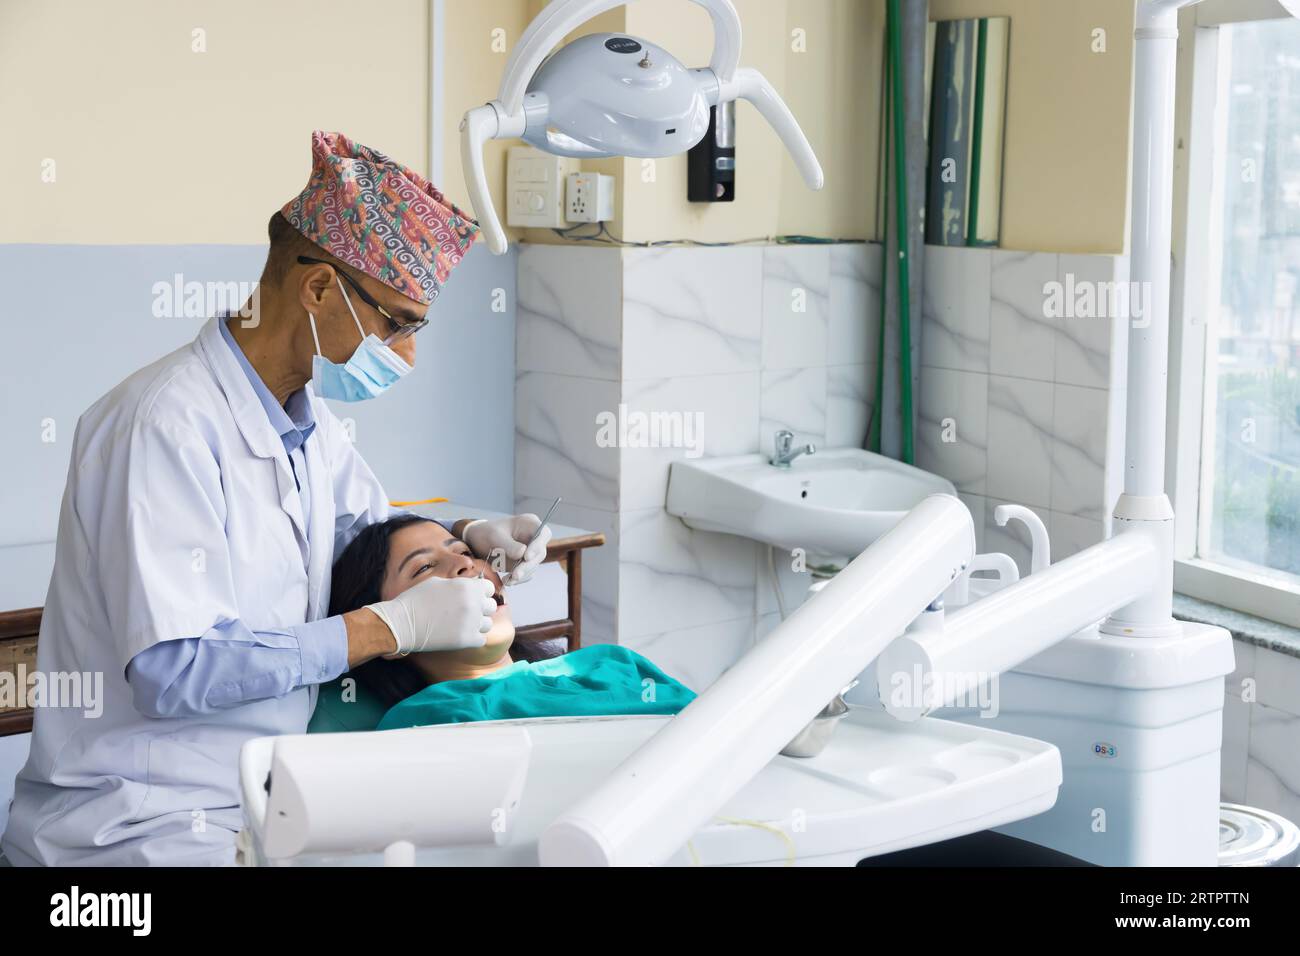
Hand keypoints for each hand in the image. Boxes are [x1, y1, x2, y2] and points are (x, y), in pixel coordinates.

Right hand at [365, 576, 494, 654]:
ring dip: (477, 625)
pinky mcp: (466, 639)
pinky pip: (481, 639)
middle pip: (490, 606)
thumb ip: (459, 584)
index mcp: (466, 586)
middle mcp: (472, 602)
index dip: (481, 593)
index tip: (473, 599)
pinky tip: (459, 636)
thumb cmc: (416, 601)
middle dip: (480, 609)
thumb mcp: (438, 583)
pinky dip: (472, 639)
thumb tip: (471, 585)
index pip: (489, 589)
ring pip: (487, 624)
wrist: (402, 624)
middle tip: (466, 614)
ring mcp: (471, 622)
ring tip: (462, 625)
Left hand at [463, 514, 552, 585]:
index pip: (543, 534)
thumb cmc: (486, 533)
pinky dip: (517, 579)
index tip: (527, 556)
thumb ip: (509, 545)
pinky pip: (526, 574)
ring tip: (508, 580)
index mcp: (529, 524)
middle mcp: (533, 538)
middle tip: (515, 575)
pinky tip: (507, 580)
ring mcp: (530, 552)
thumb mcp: (494, 536)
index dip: (538, 545)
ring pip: (533, 566)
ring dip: (521, 575)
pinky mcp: (525, 564)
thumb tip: (523, 553)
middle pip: (539, 553)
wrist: (477, 542)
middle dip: (527, 566)